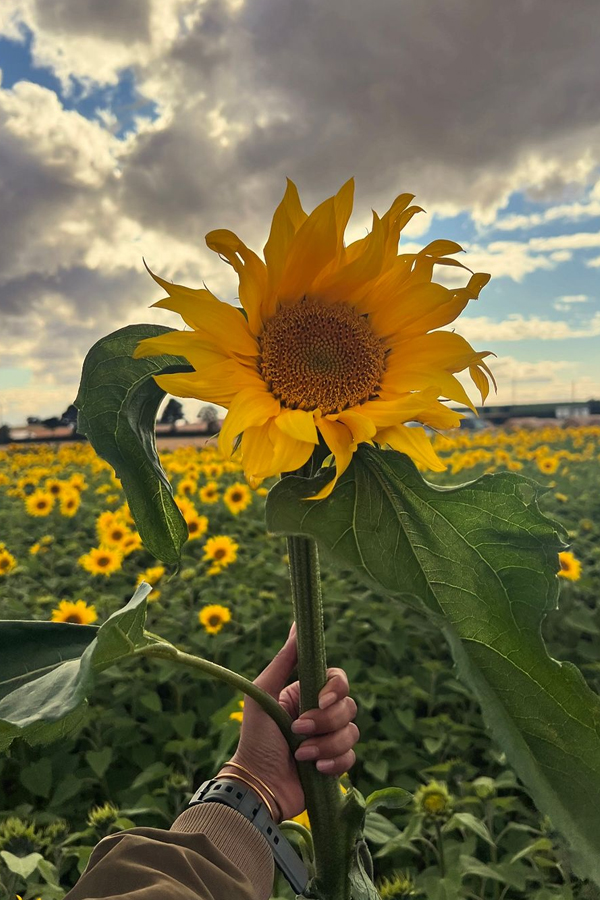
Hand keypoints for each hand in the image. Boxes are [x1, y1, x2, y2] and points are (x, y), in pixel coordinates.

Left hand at [218, 623, 358, 821]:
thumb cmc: (255, 737)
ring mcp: (329, 739)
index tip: (321, 699)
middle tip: (298, 731)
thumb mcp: (264, 693)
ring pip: (352, 732)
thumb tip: (297, 625)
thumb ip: (284, 660)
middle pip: (348, 706)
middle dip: (325, 721)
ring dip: (326, 744)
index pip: (338, 679)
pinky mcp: (334, 763)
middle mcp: (321, 713)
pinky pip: (351, 756)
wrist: (257, 785)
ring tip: (301, 754)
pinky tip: (315, 768)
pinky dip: (334, 762)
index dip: (336, 689)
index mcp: (306, 693)